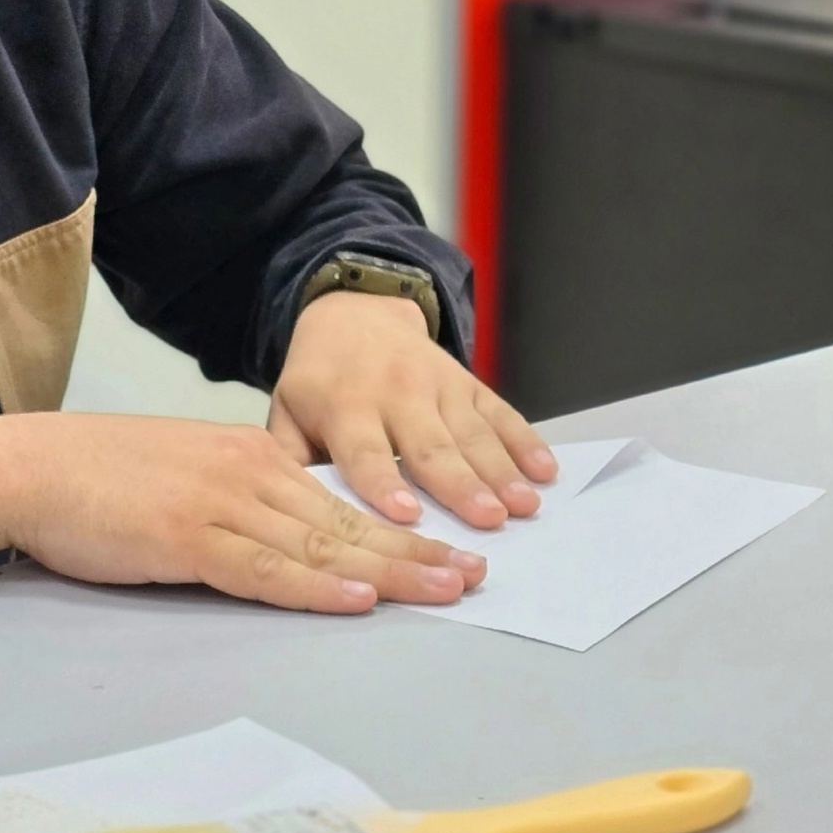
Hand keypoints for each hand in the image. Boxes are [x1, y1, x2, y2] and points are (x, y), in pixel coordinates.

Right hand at [0, 411, 487, 615]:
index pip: (340, 502)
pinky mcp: (185, 535)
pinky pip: (264, 568)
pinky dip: (315, 587)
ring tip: (445, 591)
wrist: (29, 467)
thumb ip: (236, 505)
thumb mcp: (184, 478)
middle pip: (347, 523)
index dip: (400, 531)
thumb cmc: (97, 480)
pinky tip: (357, 599)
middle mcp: (247, 472)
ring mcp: (219, 501)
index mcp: (249, 456)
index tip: (451, 550)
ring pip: (321, 544)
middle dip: (417, 553)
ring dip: (389, 572)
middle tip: (476, 577)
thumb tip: (284, 544)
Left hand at [268, 291, 555, 530]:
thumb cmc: (318, 380)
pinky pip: (500, 412)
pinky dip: (525, 440)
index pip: (365, 451)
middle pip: (431, 446)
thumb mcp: (286, 409)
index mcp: (343, 406)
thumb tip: (289, 509)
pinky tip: (546, 469)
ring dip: (501, 470)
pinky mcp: (468, 382)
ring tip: (524, 505)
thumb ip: (288, 457)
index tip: (408, 516)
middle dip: (461, 484)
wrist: (354, 313)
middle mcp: (396, 394)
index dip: (385, 483)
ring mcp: (438, 385)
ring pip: (472, 433)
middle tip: (488, 520)